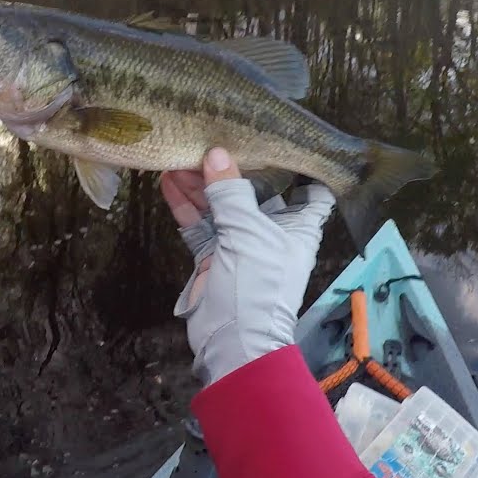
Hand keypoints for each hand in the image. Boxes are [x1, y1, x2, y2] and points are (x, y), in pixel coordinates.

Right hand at [163, 148, 335, 384]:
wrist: (233, 341)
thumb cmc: (257, 286)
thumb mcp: (248, 233)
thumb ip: (230, 192)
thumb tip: (216, 154)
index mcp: (298, 227)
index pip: (309, 188)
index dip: (301, 164)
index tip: (284, 136)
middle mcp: (271, 231)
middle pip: (254, 190)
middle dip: (232, 166)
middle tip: (208, 138)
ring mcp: (240, 242)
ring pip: (220, 204)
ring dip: (201, 182)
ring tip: (179, 154)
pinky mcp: (214, 254)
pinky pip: (199, 223)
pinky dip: (185, 204)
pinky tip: (168, 181)